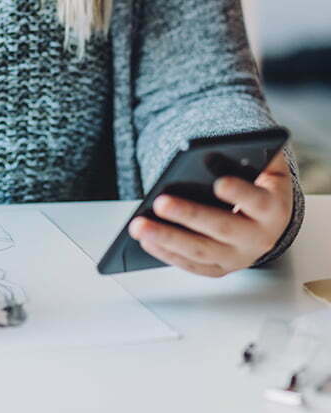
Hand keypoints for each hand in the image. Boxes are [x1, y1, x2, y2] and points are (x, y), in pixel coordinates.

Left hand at [128, 150, 293, 276]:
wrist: (268, 220)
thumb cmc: (259, 186)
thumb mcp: (267, 166)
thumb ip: (256, 152)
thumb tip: (231, 144)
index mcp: (273, 209)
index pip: (257, 201)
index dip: (240, 193)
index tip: (219, 183)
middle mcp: (259, 238)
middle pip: (222, 229)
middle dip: (189, 215)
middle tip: (161, 202)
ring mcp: (238, 257)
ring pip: (201, 251)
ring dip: (168, 238)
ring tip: (140, 225)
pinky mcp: (220, 268)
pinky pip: (192, 265)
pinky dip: (167, 254)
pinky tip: (147, 240)